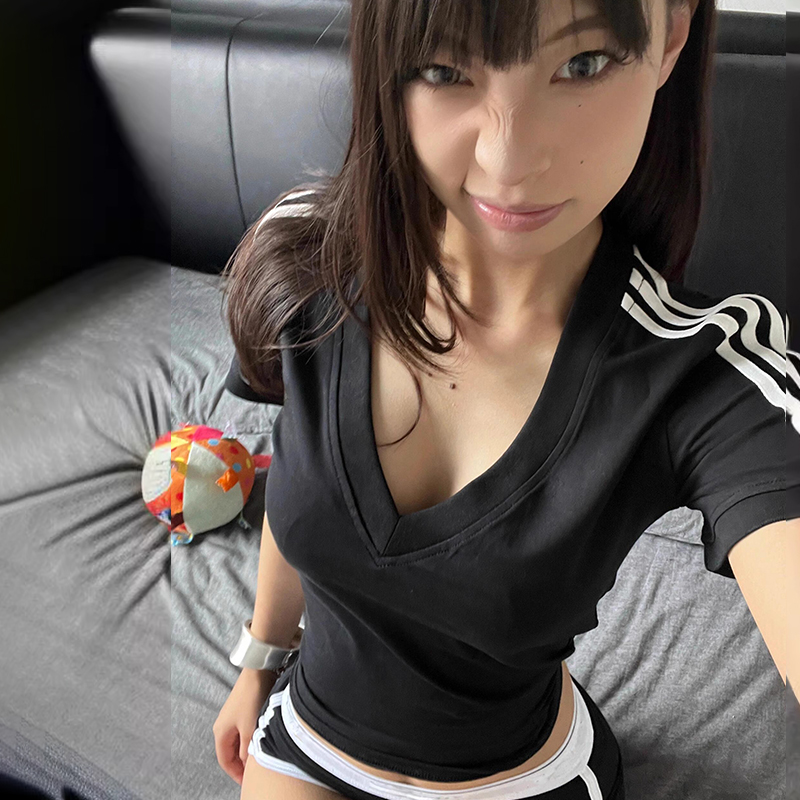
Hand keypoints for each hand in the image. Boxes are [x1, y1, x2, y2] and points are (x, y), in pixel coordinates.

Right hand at [213, 668, 277, 784]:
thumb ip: (246, 749)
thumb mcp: (249, 728)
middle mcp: (224, 725)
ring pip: (238, 741)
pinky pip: (244, 731)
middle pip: (230, 752)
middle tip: (253, 773)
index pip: (224, 761)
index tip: (246, 782)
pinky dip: (250, 739)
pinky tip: (261, 741)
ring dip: (247, 751)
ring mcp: (233, 717)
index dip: (235, 773)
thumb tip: (246, 765)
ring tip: (259, 758)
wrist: (258, 671)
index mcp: (221, 732)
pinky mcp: (242, 710)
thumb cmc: (252, 697)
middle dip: (241, 764)